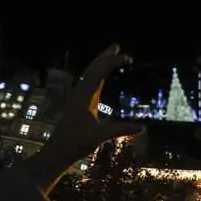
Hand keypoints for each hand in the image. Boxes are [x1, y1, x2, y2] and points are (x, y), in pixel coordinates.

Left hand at [48, 44, 143, 162]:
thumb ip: (121, 130)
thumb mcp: (99, 136)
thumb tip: (142, 127)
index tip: (126, 57)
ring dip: (100, 65)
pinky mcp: (79, 105)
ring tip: (112, 57)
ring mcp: (78, 99)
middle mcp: (79, 94)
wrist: (57, 153)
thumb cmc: (75, 144)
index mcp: (83, 97)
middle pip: (92, 70)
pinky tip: (102, 78)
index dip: (111, 62)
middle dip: (104, 57)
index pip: (98, 73)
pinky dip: (98, 76)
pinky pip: (89, 85)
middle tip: (117, 47)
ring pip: (89, 76)